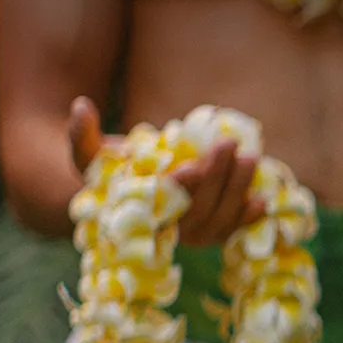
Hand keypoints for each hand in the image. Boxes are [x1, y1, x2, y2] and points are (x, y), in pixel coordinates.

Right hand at [68, 95, 264, 245]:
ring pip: (221, 220)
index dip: (180, 187)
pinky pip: (234, 232)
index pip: (163, 204)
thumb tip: (80, 106)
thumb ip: (81, 134)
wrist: (134, 191)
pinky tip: (261, 200)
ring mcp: (192, 236)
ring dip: (238, 190)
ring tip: (250, 157)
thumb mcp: (90, 153)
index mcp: (139, 214)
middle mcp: (168, 231)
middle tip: (228, 144)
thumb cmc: (111, 169)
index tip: (192, 167)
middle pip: (199, 211)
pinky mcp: (213, 233)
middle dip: (217, 179)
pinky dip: (249, 218)